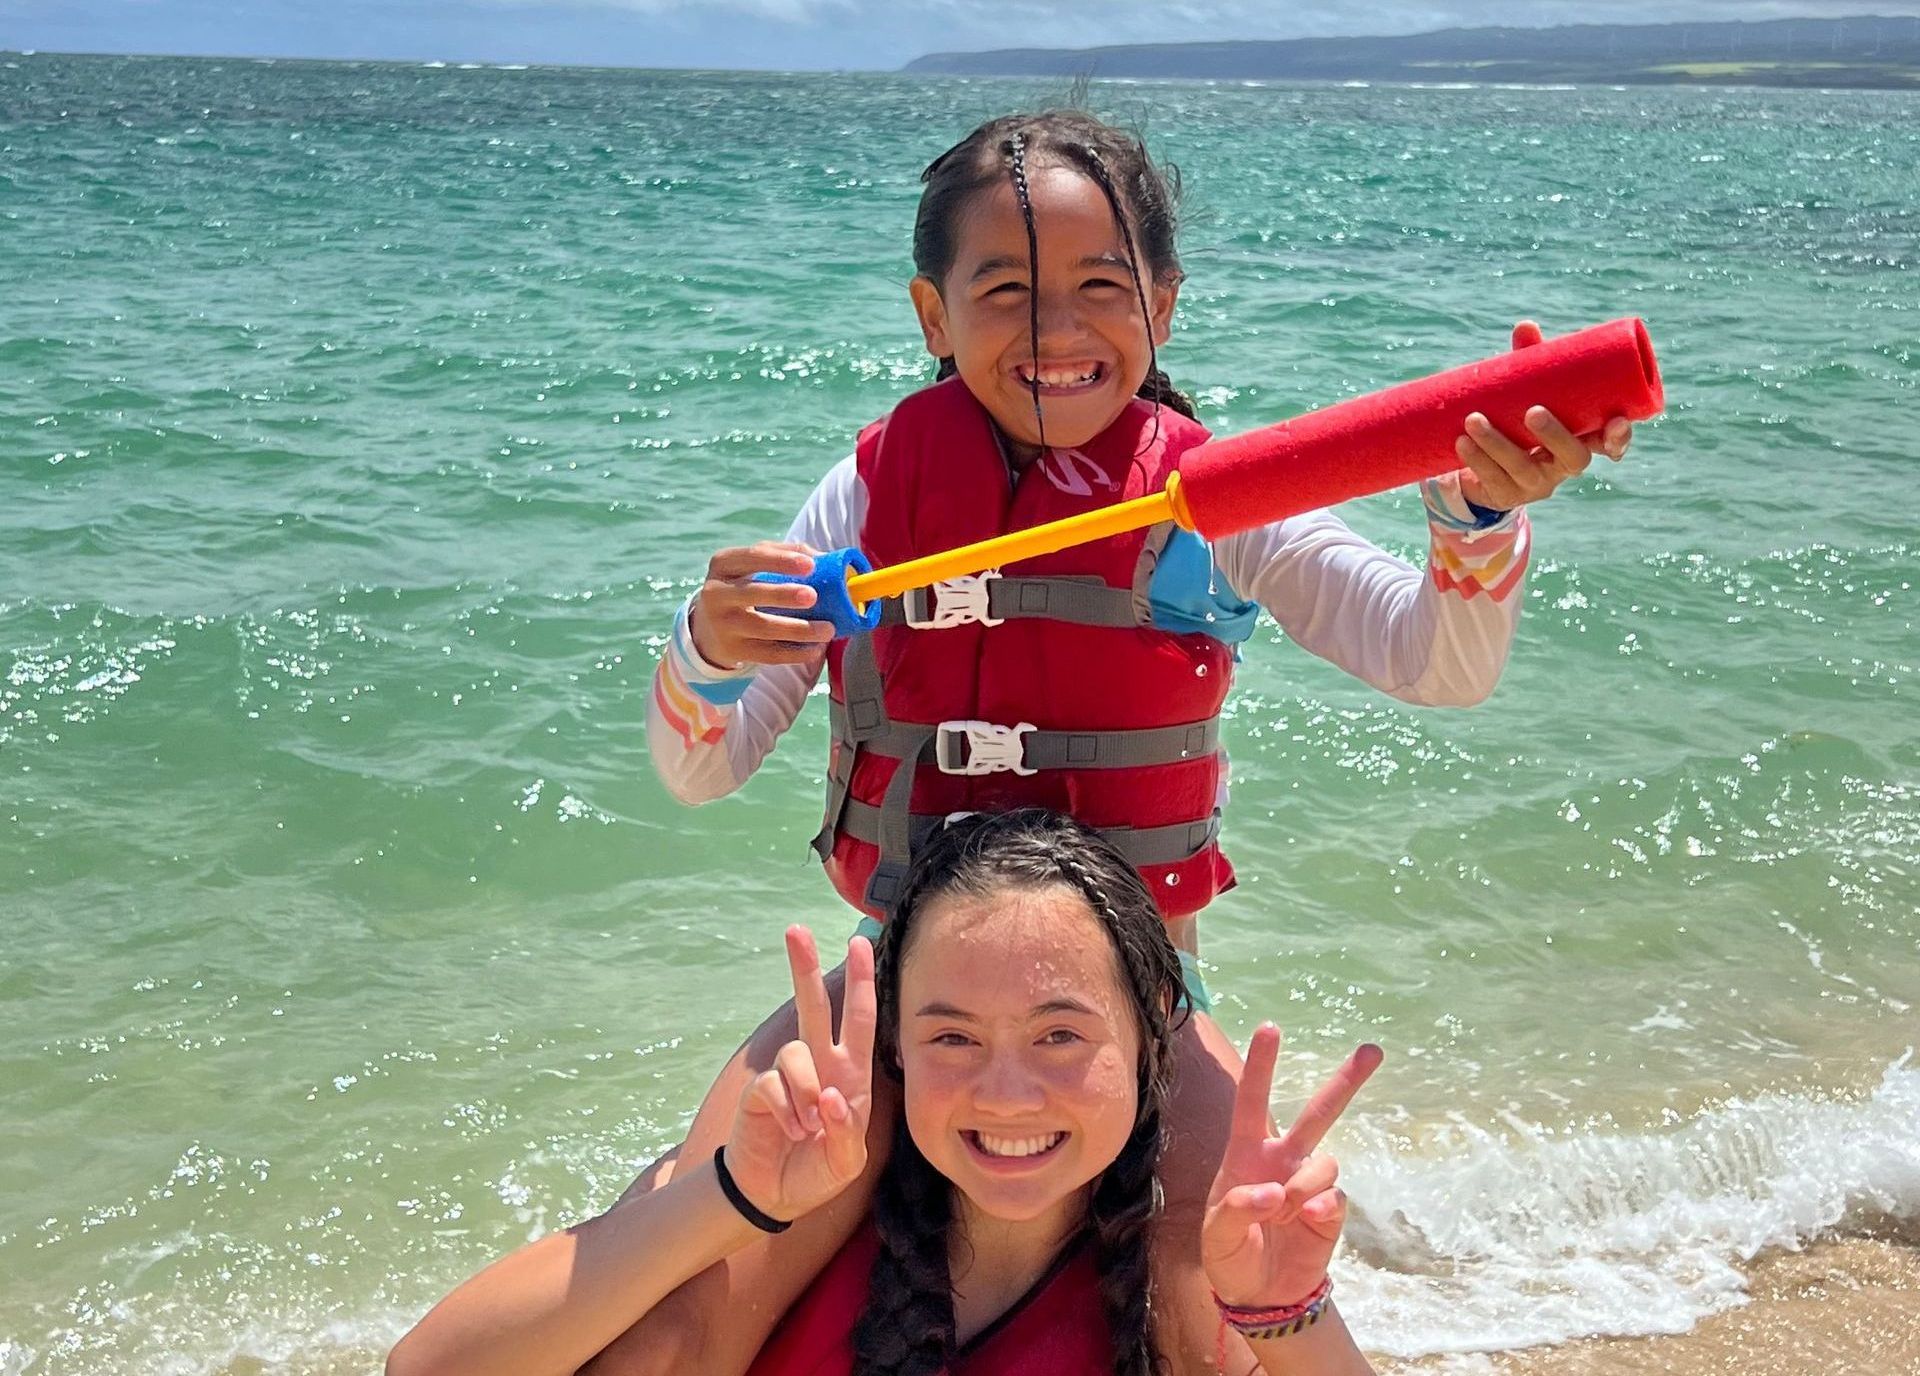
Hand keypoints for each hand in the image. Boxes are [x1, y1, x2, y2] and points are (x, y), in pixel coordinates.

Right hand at [688, 541, 835, 669]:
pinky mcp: (733, 650)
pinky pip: (768, 654)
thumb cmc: (744, 586)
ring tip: (828, 629)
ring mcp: (722, 624)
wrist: (709, 627)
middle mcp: (716, 593)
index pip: (752, 557)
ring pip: (764, 628)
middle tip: (813, 596)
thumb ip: (784, 554)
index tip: (810, 565)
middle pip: (753, 593)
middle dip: (784, 595)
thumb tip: (824, 559)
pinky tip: (816, 649)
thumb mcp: (753, 566)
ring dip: (799, 630)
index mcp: (724, 564)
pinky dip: (795, 653)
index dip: (781, 561)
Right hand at [722, 928, 875, 1224]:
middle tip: (796, 930)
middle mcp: (819, 1065)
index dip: (861, 982)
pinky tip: (791, 1132)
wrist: (773, 1194)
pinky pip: (775, 1084)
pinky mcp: (762, 1090)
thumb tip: (831, 1096)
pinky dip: (787, 1110)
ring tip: (808, 1129)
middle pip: (815, 1006)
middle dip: (805, 967)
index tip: (858, 944)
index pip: (860, 1020)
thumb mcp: (847, 1162)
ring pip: (797, 1052)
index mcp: (850, 1074)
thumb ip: (847, 1132)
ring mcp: (788, 1075)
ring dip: (806, 1091)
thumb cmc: (816, 1172)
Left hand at [1202, 1026, 1380, 1307]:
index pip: (1252, 1101)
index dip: (1262, 1065)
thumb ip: (1236, 1209)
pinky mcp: (1329, 1214)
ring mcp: (1308, 1185)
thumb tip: (1272, 1191)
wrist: (1259, 1297)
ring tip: (1285, 1212)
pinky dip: (1321, 1208)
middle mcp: (1282, 1161)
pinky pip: (1335, 1198)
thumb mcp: (1215, 1235)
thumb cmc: (1228, 1255)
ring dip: (1304, 1185)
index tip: (1271, 1027)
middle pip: (1318, 1114)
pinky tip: (1306, 1221)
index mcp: (1246, 1154)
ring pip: (1325, 1161)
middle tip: (1373, 1050)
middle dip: (1345, 1082)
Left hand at [1454, 320, 1633, 511]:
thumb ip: (1531, 360)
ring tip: (1474, 419)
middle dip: (1554, 435)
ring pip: (1524, 469)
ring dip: (1499, 445)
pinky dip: (1477, 460)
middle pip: (1574, 458)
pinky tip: (1461, 442)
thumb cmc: (1517, 416)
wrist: (1483, 463)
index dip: (1618, 437)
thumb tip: (1526, 326)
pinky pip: (1494, 481)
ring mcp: (1537, 484)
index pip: (1611, 442)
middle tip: (1533, 412)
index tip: (1616, 422)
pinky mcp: (1507, 495)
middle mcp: (1564, 465)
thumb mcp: (1527, 389)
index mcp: (1581, 439)